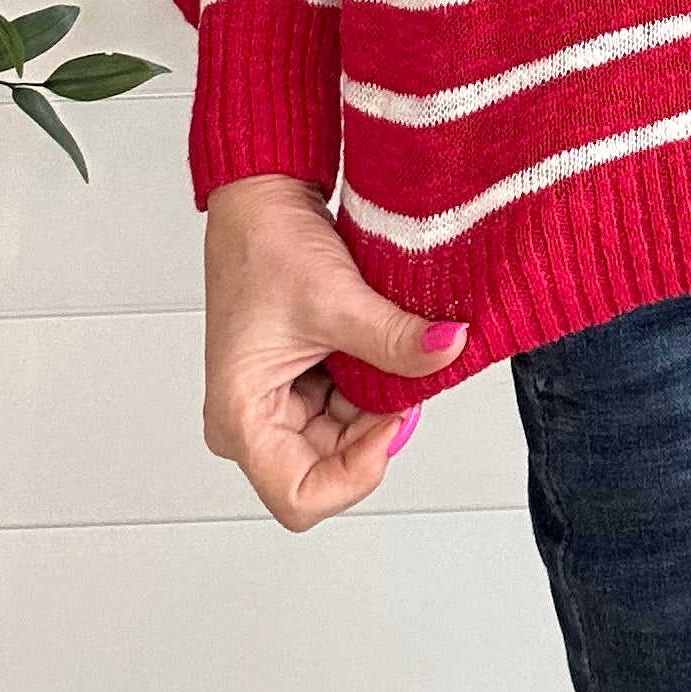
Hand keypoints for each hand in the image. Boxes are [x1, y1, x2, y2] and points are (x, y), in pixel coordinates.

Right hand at [203, 172, 469, 529]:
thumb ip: (395, 338)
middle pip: (328, 470)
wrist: (261, 194)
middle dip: (375, 432)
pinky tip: (384, 351)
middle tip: (406, 379)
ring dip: (378, 408)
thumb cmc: (264, 242)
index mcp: (240, 419)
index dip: (357, 470)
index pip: (302, 496)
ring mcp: (276, 406)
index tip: (393, 418)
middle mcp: (252, 423)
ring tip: (394, 355)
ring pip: (343, 441)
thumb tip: (450, 350)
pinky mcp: (297, 385)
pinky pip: (345, 409)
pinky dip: (373, 387)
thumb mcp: (335, 298)